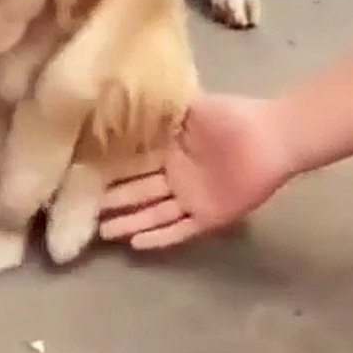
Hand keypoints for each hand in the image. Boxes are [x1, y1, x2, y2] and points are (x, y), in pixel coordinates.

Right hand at [96, 93, 291, 249]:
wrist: (270, 137)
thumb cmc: (231, 117)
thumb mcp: (189, 107)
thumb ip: (159, 113)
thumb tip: (122, 108)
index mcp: (171, 149)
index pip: (134, 163)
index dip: (110, 171)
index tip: (83, 177)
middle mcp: (178, 176)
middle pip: (139, 192)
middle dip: (113, 201)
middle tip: (83, 210)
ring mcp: (192, 198)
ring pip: (153, 214)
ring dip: (130, 222)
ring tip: (102, 231)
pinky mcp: (209, 217)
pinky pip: (179, 231)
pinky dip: (158, 238)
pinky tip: (134, 244)